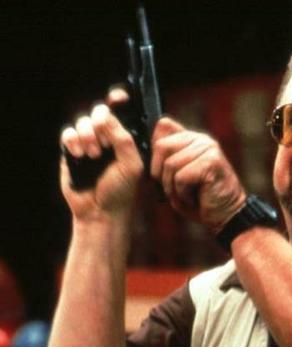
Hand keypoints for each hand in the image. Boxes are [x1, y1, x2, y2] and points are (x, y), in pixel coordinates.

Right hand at [60, 90, 143, 221]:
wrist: (100, 211)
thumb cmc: (121, 191)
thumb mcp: (131, 164)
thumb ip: (123, 138)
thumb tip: (106, 115)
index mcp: (125, 139)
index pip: (122, 113)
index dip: (119, 101)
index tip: (118, 98)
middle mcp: (107, 138)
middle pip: (100, 112)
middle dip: (101, 123)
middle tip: (105, 144)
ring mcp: (88, 143)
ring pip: (83, 121)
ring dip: (88, 135)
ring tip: (94, 155)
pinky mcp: (71, 151)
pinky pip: (68, 133)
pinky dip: (73, 140)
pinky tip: (80, 154)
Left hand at [150, 117, 245, 231]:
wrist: (226, 217)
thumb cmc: (199, 200)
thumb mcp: (175, 177)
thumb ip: (163, 159)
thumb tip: (141, 146)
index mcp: (192, 138)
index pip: (163, 126)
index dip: (155, 152)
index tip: (161, 173)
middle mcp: (201, 139)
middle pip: (161, 146)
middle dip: (160, 174)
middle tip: (175, 189)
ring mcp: (208, 149)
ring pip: (170, 165)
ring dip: (172, 188)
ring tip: (186, 196)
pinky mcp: (212, 162)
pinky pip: (181, 177)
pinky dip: (183, 194)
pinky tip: (195, 199)